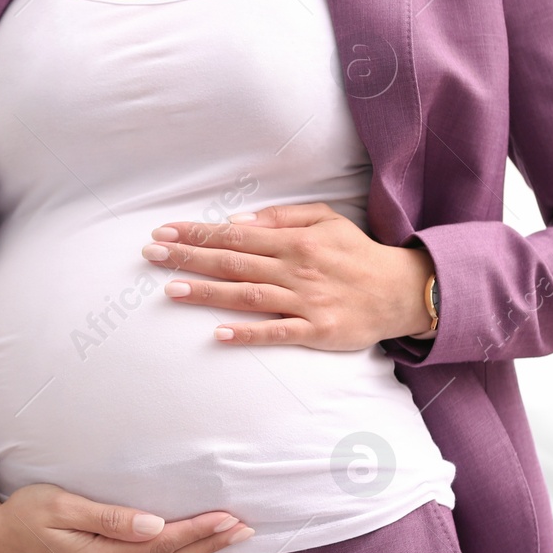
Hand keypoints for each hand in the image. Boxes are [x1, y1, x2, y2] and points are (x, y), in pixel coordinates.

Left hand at [139, 202, 434, 348]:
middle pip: (234, 262)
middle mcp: (296, 268)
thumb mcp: (327, 220)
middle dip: (189, 257)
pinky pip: (278, 332)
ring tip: (171, 289)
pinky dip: (249, 332)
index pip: (235, 235)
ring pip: (248, 295)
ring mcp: (305, 301)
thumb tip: (239, 223)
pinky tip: (219, 334)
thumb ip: (284, 217)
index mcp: (295, 241)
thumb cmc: (358, 254)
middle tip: (151, 253)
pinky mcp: (317, 331)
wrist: (402, 291)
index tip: (164, 232)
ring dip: (208, 292)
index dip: (197, 233)